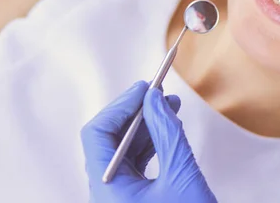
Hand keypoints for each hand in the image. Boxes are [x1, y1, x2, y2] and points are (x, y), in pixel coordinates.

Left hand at [81, 81, 216, 202]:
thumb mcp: (181, 175)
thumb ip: (167, 132)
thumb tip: (154, 99)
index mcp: (106, 190)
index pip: (98, 135)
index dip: (120, 106)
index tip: (144, 88)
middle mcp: (107, 192)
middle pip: (109, 140)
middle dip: (135, 112)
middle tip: (156, 91)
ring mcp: (119, 196)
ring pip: (123, 149)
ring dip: (145, 124)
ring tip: (169, 104)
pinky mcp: (134, 197)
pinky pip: (136, 162)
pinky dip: (151, 141)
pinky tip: (168, 126)